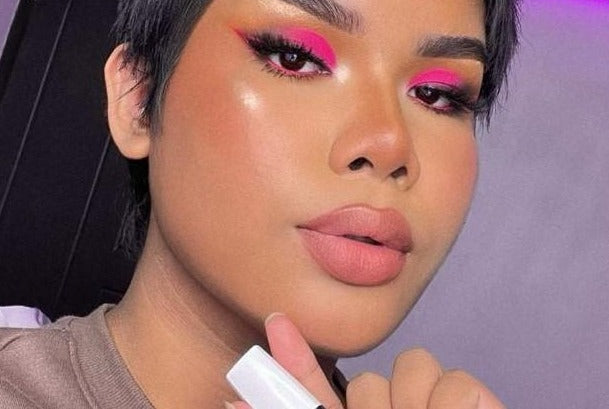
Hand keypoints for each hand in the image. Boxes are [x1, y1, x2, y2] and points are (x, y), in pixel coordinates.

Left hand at [227, 313, 504, 408]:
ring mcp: (428, 404)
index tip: (274, 323)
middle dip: (373, 405)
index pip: (318, 392)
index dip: (293, 359)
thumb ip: (302, 408)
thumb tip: (233, 404)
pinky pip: (450, 379)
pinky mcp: (468, 393)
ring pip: (411, 365)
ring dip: (412, 403)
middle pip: (369, 377)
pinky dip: (450, 404)